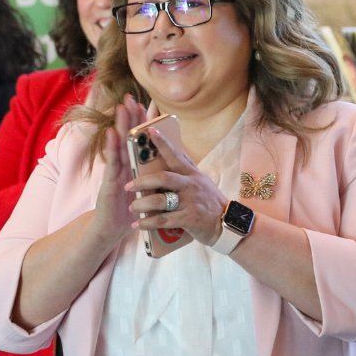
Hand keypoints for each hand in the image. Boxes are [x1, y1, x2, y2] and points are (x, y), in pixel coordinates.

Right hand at [89, 95, 143, 245]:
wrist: (114, 230)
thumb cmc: (131, 209)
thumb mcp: (147, 189)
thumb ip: (152, 174)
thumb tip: (165, 161)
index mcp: (133, 166)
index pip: (139, 140)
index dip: (143, 123)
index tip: (149, 104)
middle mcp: (123, 165)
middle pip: (127, 137)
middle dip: (129, 117)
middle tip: (130, 97)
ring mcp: (115, 172)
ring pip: (118, 145)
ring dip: (119, 126)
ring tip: (121, 108)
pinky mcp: (108, 183)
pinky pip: (112, 163)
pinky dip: (111, 148)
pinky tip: (112, 134)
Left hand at [125, 122, 227, 247]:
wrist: (227, 223)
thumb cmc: (210, 202)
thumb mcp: (202, 181)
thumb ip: (187, 170)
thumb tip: (173, 154)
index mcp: (193, 174)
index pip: (176, 155)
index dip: (163, 143)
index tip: (150, 131)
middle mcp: (191, 185)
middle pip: (163, 178)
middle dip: (143, 181)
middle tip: (128, 185)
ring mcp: (190, 202)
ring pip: (160, 200)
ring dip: (143, 204)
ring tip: (132, 207)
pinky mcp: (189, 219)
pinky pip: (163, 220)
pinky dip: (148, 222)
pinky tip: (138, 224)